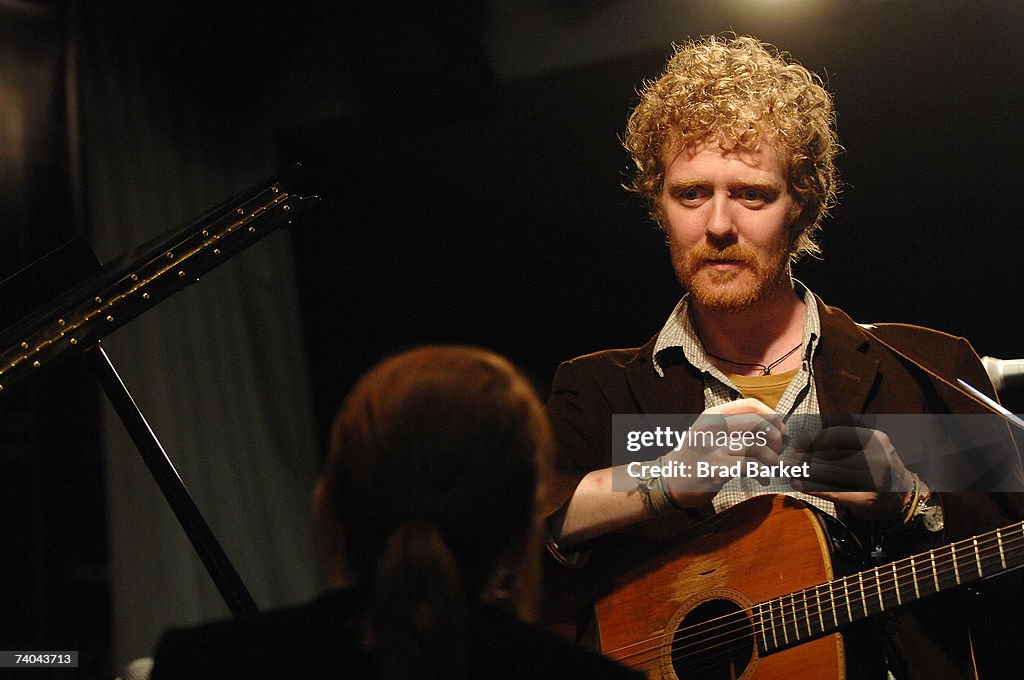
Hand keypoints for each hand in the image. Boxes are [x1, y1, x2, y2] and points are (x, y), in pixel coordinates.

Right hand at [662, 398, 784, 505]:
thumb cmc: (695, 456)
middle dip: (776, 438)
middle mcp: (712, 428)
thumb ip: (732, 424)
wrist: (670, 480)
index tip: (779, 429)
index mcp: (712, 415)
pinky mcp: (717, 469)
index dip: (772, 416)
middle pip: (759, 423)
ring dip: (773, 459)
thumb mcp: (707, 431)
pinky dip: (763, 473)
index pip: (751, 404)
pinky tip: (762, 478)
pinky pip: (751, 467)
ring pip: (758, 447)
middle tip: (778, 451)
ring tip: (772, 466)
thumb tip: (771, 425)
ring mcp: (714, 448)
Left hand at [791, 426, 914, 522]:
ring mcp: (874, 479)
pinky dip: (812, 488)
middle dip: (805, 458)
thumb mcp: (867, 448)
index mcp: (875, 439)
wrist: (902, 498)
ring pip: (829, 474)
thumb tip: (801, 443)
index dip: (812, 439)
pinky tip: (799, 485)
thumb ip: (840, 444)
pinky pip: (833, 491)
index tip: (795, 444)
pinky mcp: (867, 499)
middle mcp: (877, 457)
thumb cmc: (876, 469)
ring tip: (789, 472)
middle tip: (787, 460)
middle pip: (830, 456)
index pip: (836, 435)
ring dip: (805, 473)